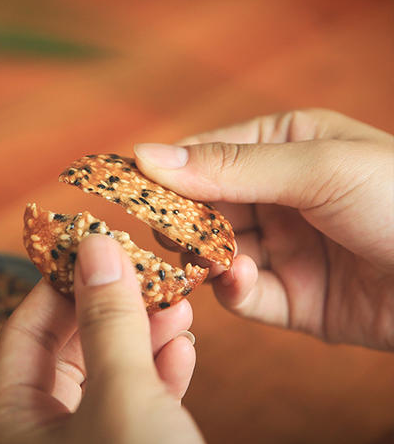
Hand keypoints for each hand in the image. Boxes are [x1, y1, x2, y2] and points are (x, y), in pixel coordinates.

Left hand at [0, 235, 214, 443]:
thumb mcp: (123, 395)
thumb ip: (108, 318)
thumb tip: (95, 245)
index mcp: (11, 425)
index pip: (26, 330)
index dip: (62, 283)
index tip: (100, 247)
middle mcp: (40, 439)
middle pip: (71, 349)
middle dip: (113, 308)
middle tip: (150, 275)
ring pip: (108, 374)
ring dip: (143, 336)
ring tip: (178, 306)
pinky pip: (135, 404)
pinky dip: (159, 372)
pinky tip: (182, 349)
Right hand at [134, 109, 393, 350]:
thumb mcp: (316, 167)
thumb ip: (230, 165)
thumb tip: (147, 154)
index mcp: (282, 146)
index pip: (205, 155)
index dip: (165, 171)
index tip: (126, 185)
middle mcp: (276, 196)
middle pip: (203, 207)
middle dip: (181, 220)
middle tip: (163, 229)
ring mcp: (281, 248)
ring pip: (215, 253)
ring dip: (205, 258)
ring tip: (207, 258)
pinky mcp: (290, 297)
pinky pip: (243, 294)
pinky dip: (234, 290)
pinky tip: (242, 280)